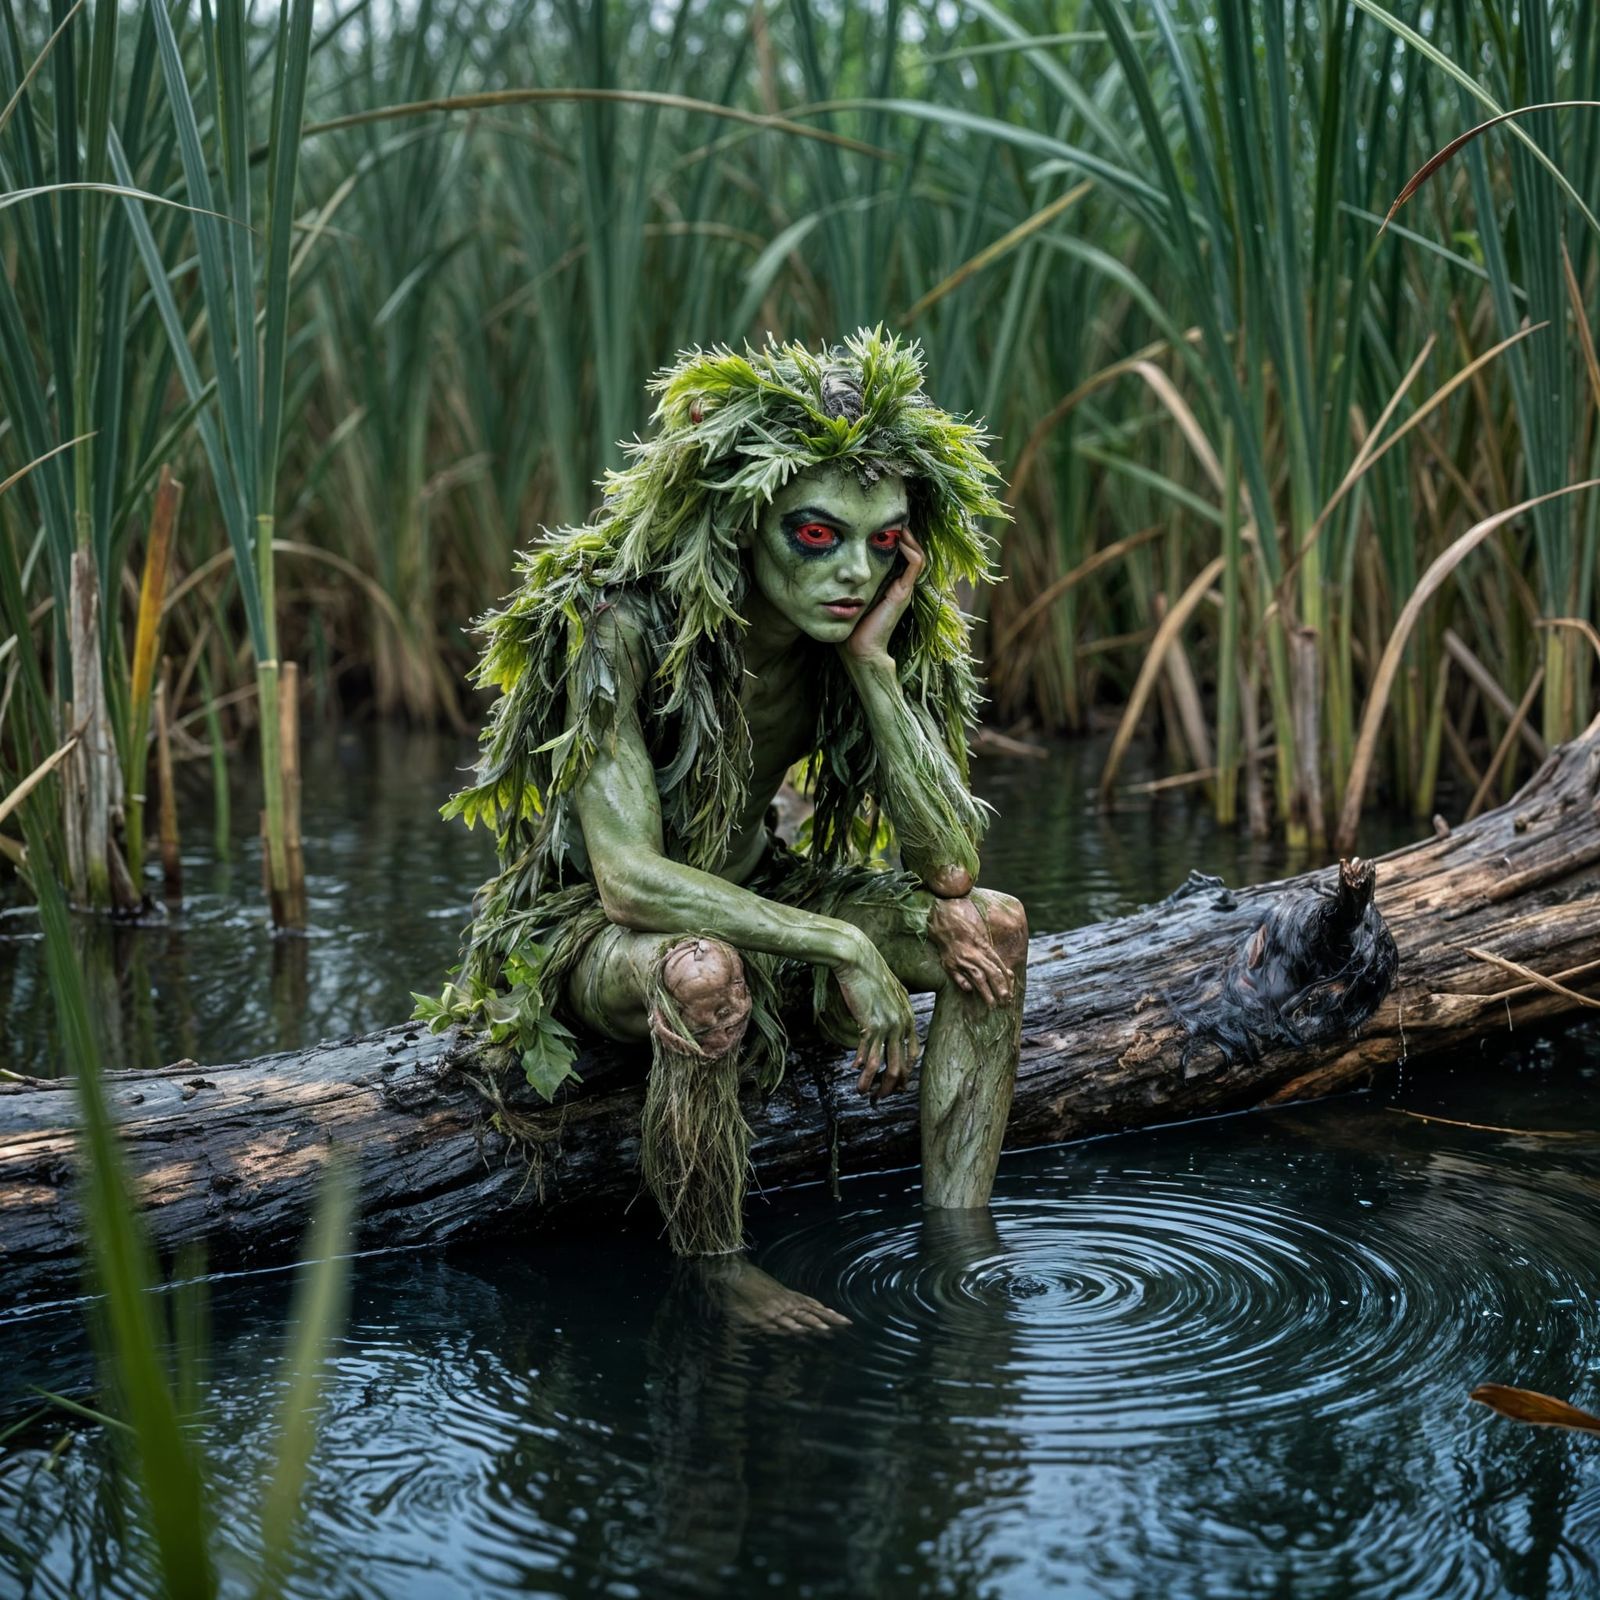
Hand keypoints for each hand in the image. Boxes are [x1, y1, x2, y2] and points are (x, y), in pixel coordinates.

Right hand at [833, 931, 918, 1100]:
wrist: (857, 959)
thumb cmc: (869, 972)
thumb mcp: (889, 991)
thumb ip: (891, 1009)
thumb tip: (882, 1026)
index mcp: (908, 1016)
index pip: (913, 1053)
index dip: (905, 1072)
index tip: (897, 1083)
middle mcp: (903, 1023)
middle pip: (901, 1065)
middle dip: (891, 1085)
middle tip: (880, 1096)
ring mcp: (889, 1025)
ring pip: (886, 1066)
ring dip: (874, 1083)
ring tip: (863, 1092)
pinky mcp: (872, 1024)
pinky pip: (869, 1054)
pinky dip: (862, 1067)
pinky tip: (854, 1069)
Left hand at [839, 528, 924, 664]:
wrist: (859, 649)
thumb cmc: (850, 626)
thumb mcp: (850, 596)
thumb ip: (849, 582)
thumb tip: (835, 564)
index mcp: (889, 585)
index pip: (899, 556)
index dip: (894, 539)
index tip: (880, 524)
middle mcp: (900, 585)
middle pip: (911, 552)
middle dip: (904, 534)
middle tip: (893, 518)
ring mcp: (904, 588)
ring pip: (917, 555)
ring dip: (910, 537)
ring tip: (899, 523)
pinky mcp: (903, 592)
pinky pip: (915, 564)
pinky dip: (910, 549)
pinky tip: (898, 538)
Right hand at [927, 895, 1013, 1005]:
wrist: (945, 919)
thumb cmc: (965, 929)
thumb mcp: (982, 939)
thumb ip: (992, 956)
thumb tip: (1008, 973)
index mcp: (983, 948)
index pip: (998, 967)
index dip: (1005, 981)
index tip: (1009, 992)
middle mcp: (973, 954)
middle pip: (990, 973)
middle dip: (999, 988)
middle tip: (1006, 1000)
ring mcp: (960, 959)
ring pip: (976, 977)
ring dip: (985, 992)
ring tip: (992, 1004)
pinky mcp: (948, 963)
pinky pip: (956, 975)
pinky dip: (963, 983)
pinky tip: (969, 990)